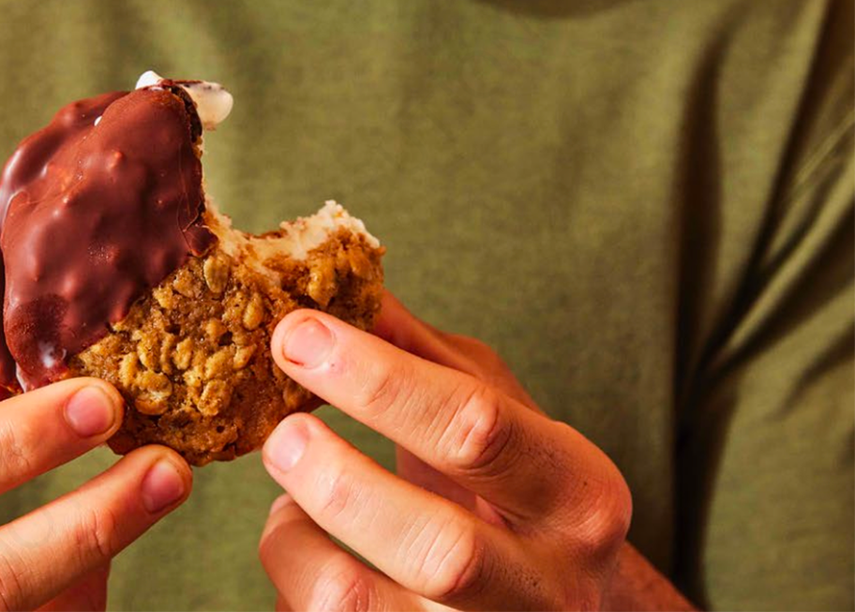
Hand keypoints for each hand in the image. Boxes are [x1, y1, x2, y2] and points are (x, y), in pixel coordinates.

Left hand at [258, 294, 696, 610]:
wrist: (554, 611)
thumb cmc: (516, 496)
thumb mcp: (496, 416)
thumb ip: (423, 356)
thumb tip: (337, 283)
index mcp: (579, 494)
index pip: (478, 430)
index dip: (377, 379)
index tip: (297, 335)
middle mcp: (553, 589)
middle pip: (439, 549)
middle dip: (338, 482)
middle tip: (282, 435)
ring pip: (354, 606)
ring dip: (293, 541)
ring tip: (288, 502)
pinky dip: (288, 584)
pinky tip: (307, 553)